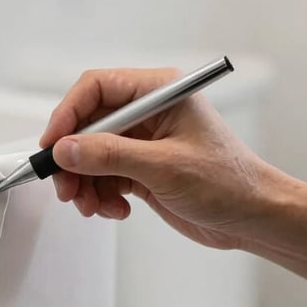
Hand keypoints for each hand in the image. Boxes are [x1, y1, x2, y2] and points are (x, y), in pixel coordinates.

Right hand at [40, 67, 278, 250]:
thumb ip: (110, 155)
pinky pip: (103, 176)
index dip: (68, 114)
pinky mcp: (141, 168)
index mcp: (159, 92)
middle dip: (73, 159)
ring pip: (90, 155)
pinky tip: (116, 210)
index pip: (97, 88)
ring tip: (92, 206)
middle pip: (88, 125)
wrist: (254, 218)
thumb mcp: (165, 167)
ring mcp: (143, 141)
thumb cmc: (230, 182)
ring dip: (84, 183)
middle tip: (66, 187)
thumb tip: (66, 148)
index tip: (52, 145)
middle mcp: (148, 112)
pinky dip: (100, 195)